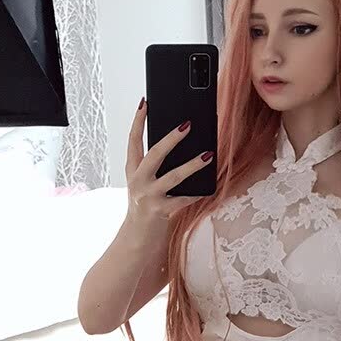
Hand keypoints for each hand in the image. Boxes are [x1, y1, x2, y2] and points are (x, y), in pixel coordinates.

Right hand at [124, 99, 211, 235]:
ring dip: (192, 165)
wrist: (136, 238)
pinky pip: (183, 199)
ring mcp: (148, 197)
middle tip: (187, 124)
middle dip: (170, 139)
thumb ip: (156, 167)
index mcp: (132, 171)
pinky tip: (208, 186)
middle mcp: (138, 182)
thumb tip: (180, 143)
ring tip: (208, 154)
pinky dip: (197, 193)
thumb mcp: (144, 184)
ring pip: (172, 176)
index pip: (133, 141)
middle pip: (153, 154)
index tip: (145, 102)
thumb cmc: (146, 205)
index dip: (138, 121)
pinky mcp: (160, 212)